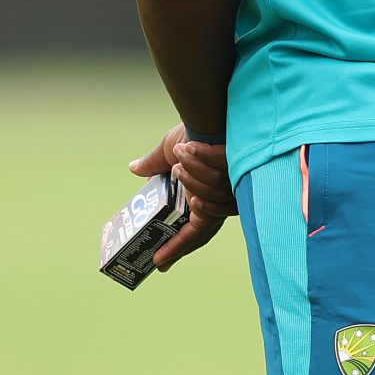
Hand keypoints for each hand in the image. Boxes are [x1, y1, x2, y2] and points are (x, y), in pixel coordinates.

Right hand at [131, 123, 233, 271]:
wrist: (213, 110)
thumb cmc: (196, 130)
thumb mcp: (170, 151)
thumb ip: (155, 165)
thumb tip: (134, 169)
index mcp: (207, 196)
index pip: (197, 231)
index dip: (179, 247)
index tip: (160, 263)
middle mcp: (223, 196)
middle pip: (204, 227)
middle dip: (181, 240)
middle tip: (159, 255)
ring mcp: (234, 186)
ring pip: (207, 200)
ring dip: (191, 178)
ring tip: (183, 158)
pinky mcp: (241, 171)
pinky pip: (218, 181)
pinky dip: (201, 165)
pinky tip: (193, 150)